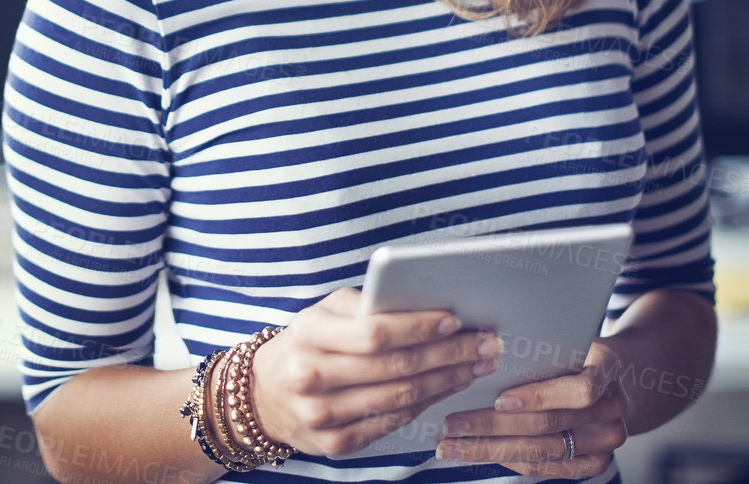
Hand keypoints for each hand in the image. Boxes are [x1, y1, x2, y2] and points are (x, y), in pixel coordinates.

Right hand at [249, 287, 499, 457]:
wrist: (265, 395)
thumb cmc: (306, 342)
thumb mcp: (323, 312)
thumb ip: (365, 306)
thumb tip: (425, 304)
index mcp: (310, 335)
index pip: (375, 333)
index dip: (419, 328)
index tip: (455, 320)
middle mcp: (312, 377)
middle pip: (395, 368)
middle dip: (447, 355)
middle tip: (483, 344)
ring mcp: (322, 415)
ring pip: (400, 398)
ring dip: (446, 381)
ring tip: (475, 365)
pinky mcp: (335, 443)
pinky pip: (391, 423)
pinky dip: (425, 405)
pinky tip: (446, 388)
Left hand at [436, 338, 628, 478]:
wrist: (608, 376)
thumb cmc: (570, 350)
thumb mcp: (560, 338)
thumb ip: (536, 349)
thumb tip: (478, 352)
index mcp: (608, 368)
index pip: (580, 389)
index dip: (540, 397)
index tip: (498, 400)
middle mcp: (613, 409)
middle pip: (550, 425)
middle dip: (493, 426)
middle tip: (452, 425)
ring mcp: (606, 441)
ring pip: (542, 451)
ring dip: (491, 449)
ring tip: (453, 445)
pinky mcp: (593, 463)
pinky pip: (547, 467)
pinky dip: (510, 460)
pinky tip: (479, 452)